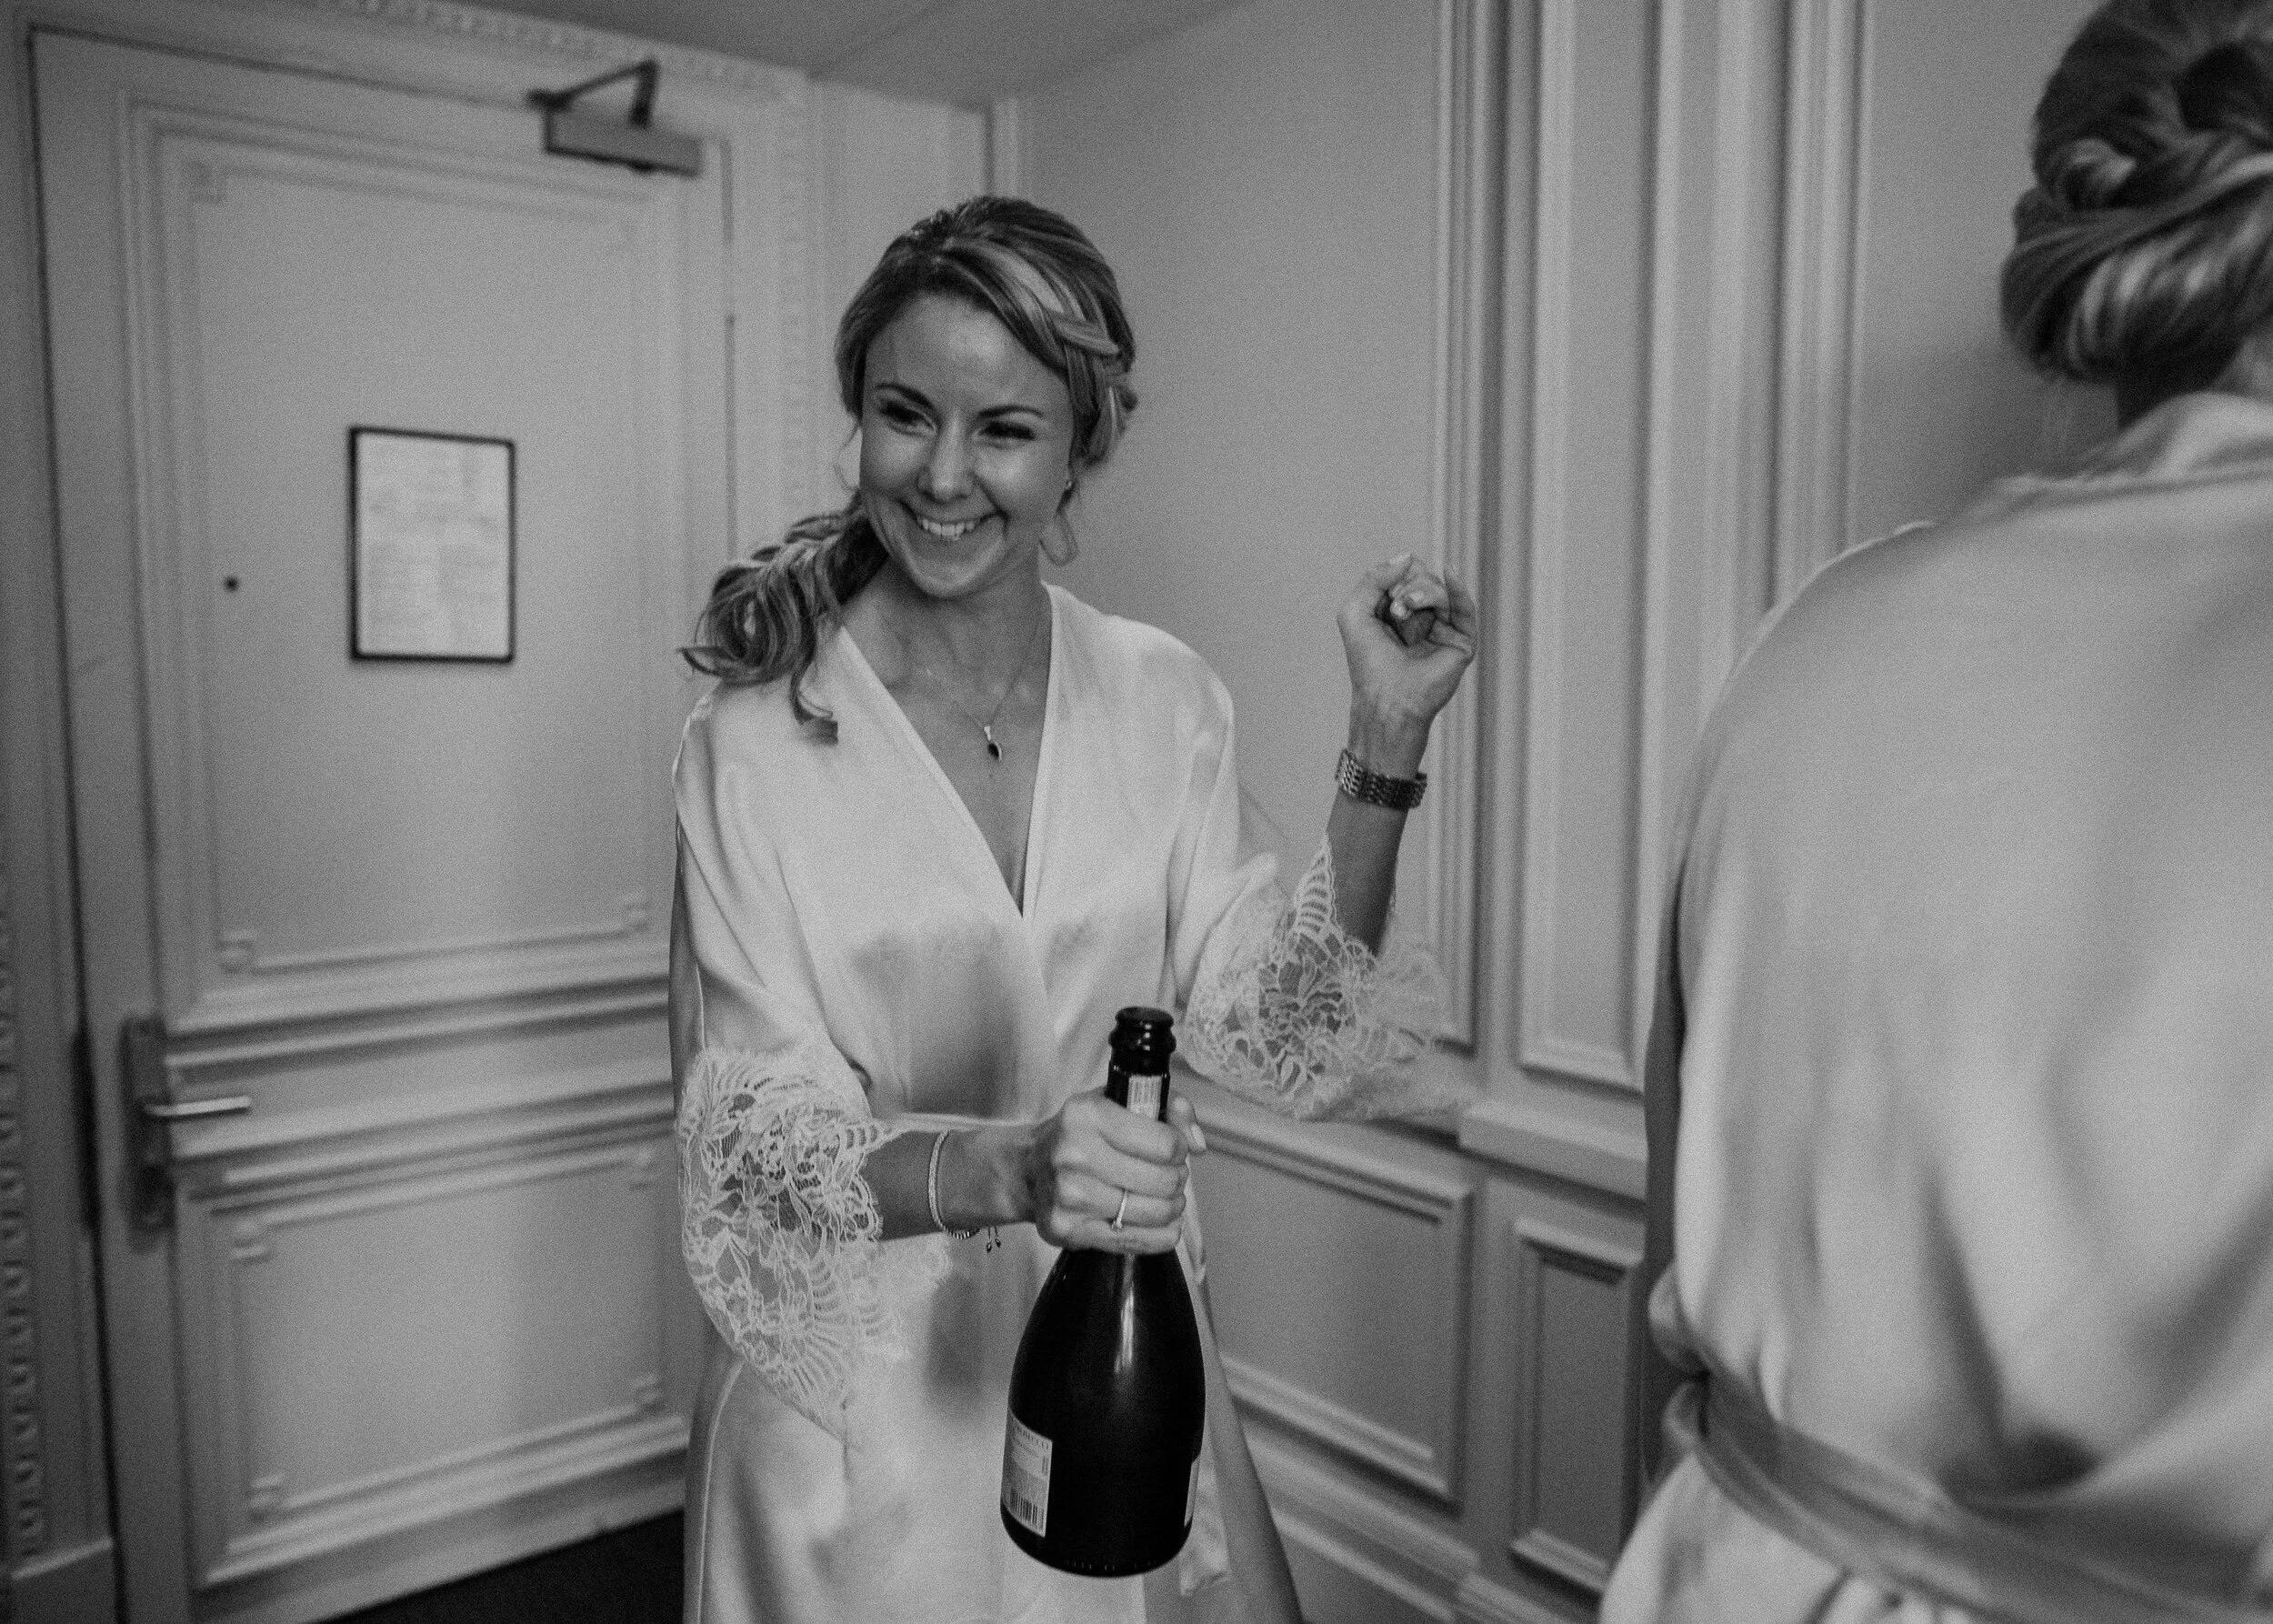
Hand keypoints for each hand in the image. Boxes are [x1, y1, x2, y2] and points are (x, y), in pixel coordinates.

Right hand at [1018, 1091, 1204, 1253]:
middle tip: (1167, 1177)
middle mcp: (1075, 1155)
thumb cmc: (1081, 1133)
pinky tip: (1161, 1224)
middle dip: (1176, 1180)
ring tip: (1162, 1198)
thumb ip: (1169, 1109)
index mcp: (1088, 1115)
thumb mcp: (1118, 1101)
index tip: (1170, 1150)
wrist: (1027, 1170)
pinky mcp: (1070, 1231)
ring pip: (1155, 1214)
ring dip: (1171, 1208)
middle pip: (1163, 1182)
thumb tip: (1198, 1145)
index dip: (1178, 1150)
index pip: (1165, 1144)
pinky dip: (1161, 1235)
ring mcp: (1071, 1197)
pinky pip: (1138, 1242)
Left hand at [1337, 555, 1477, 773]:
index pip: (1403, 575)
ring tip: (1403, 613)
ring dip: (1420, 593)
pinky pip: (1465, 608)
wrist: (1386, 699)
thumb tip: (1407, 556)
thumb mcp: (1354, 611)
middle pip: (1423, 578)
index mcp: (1397, 612)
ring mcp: (1442, 629)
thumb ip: (1373, 578)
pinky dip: (1459, 588)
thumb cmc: (1367, 662)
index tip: (1384, 599)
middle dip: (1407, 586)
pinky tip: (1451, 572)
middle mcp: (1421, 618)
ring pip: (1440, 590)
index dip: (1393, 577)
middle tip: (1395, 611)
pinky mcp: (1461, 641)